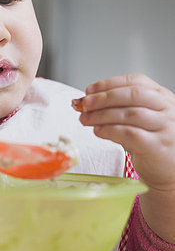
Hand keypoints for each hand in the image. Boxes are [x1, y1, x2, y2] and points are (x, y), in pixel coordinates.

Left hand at [75, 74, 174, 191]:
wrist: (170, 169)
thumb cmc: (151, 142)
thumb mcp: (139, 120)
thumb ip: (117, 109)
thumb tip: (85, 102)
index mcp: (162, 96)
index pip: (136, 81)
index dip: (109, 84)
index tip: (89, 90)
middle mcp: (167, 109)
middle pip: (133, 95)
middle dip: (104, 98)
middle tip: (85, 104)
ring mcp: (165, 127)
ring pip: (130, 113)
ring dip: (102, 115)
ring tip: (86, 119)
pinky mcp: (158, 146)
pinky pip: (130, 134)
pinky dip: (110, 130)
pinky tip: (98, 131)